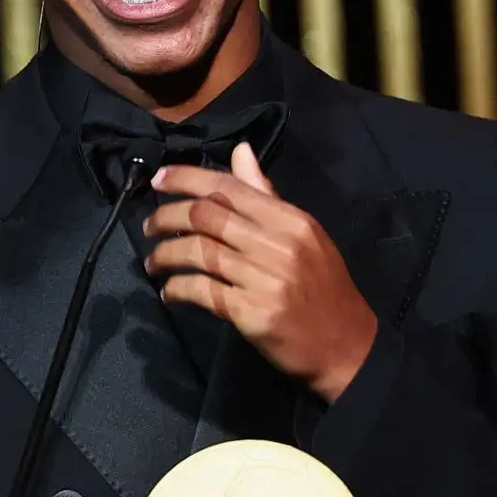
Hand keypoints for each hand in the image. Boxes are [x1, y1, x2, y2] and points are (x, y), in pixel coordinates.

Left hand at [143, 143, 377, 402]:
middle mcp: (277, 245)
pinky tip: (170, 292)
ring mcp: (264, 279)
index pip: (230, 188)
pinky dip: (177, 289)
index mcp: (291, 220)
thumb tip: (240, 151)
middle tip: (149, 226)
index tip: (158, 180)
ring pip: (198, 253)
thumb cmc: (323, 287)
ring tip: (153, 261)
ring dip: (166, 255)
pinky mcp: (251, 313)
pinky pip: (202, 291)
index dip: (187, 179)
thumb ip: (267, 195)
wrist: (346, 345)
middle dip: (167, 217)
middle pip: (206, 217)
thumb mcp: (304, 235)